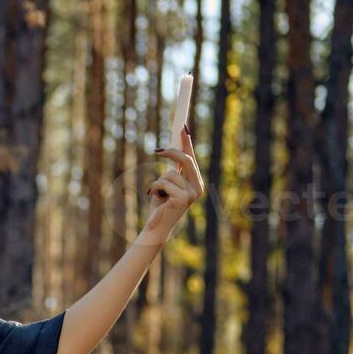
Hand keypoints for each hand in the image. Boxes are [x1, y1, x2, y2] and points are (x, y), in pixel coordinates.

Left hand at [139, 123, 204, 244]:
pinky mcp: (182, 199)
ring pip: (169, 173)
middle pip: (186, 160)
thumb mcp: (167, 185)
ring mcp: (191, 193)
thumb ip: (173, 170)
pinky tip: (155, 199)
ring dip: (158, 181)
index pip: (192, 158)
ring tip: (158, 195)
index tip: (183, 126)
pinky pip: (162, 182)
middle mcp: (197, 187)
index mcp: (196, 182)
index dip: (187, 142)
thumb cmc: (160, 205)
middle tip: (156, 150)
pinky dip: (154, 188)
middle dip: (171, 152)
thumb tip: (169, 149)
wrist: (156, 226)